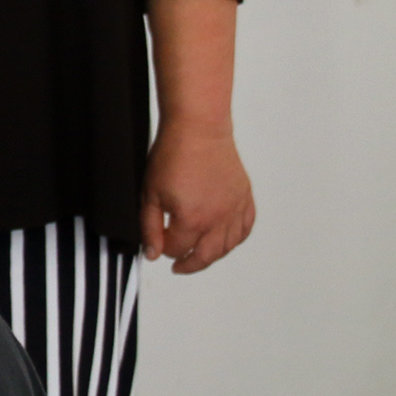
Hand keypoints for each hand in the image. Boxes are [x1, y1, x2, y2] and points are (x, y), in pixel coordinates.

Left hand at [139, 124, 255, 272]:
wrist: (198, 130)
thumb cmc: (173, 155)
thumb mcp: (149, 194)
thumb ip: (149, 228)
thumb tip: (153, 253)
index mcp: (192, 219)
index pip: (177, 249)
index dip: (164, 249)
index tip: (159, 241)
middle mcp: (218, 218)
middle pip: (205, 255)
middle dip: (189, 264)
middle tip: (179, 266)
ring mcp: (234, 208)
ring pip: (227, 246)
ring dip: (212, 255)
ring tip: (199, 256)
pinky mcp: (244, 197)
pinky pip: (245, 228)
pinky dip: (235, 239)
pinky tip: (225, 240)